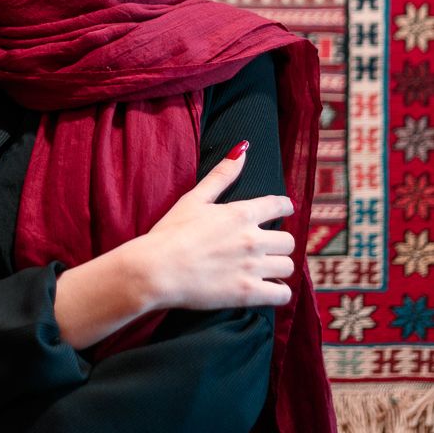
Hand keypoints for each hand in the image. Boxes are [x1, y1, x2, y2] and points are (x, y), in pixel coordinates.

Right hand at [140, 144, 294, 311]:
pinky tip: (269, 289)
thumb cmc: (171, 231)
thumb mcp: (195, 198)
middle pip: (289, 241)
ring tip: (267, 269)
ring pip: (288, 267)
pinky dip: (279, 293)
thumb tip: (242, 149)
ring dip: (279, 267)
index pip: (279, 205)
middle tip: (268, 247)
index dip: (285, 207)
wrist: (156, 269)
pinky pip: (282, 296)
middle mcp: (253, 239)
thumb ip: (222, 175)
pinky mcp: (248, 294)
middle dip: (280, 243)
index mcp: (241, 213)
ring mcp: (252, 268)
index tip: (284, 211)